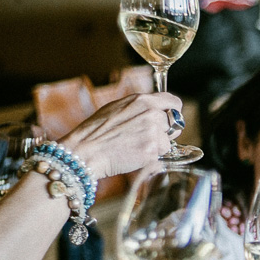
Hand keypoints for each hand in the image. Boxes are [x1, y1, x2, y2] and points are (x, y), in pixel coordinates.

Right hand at [59, 92, 180, 179]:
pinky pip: (161, 157)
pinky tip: (134, 157)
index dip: (173, 112)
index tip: (169, 119)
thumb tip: (156, 110)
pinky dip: (151, 159)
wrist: (85, 151)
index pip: (173, 102)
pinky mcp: (151, 151)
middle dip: (166, 131)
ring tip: (135, 148)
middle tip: (147, 138)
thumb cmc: (96, 132)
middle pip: (174, 123)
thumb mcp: (117, 108)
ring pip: (168, 142)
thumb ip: (139, 107)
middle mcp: (151, 114)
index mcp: (143, 100)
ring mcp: (152, 132)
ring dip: (157, 147)